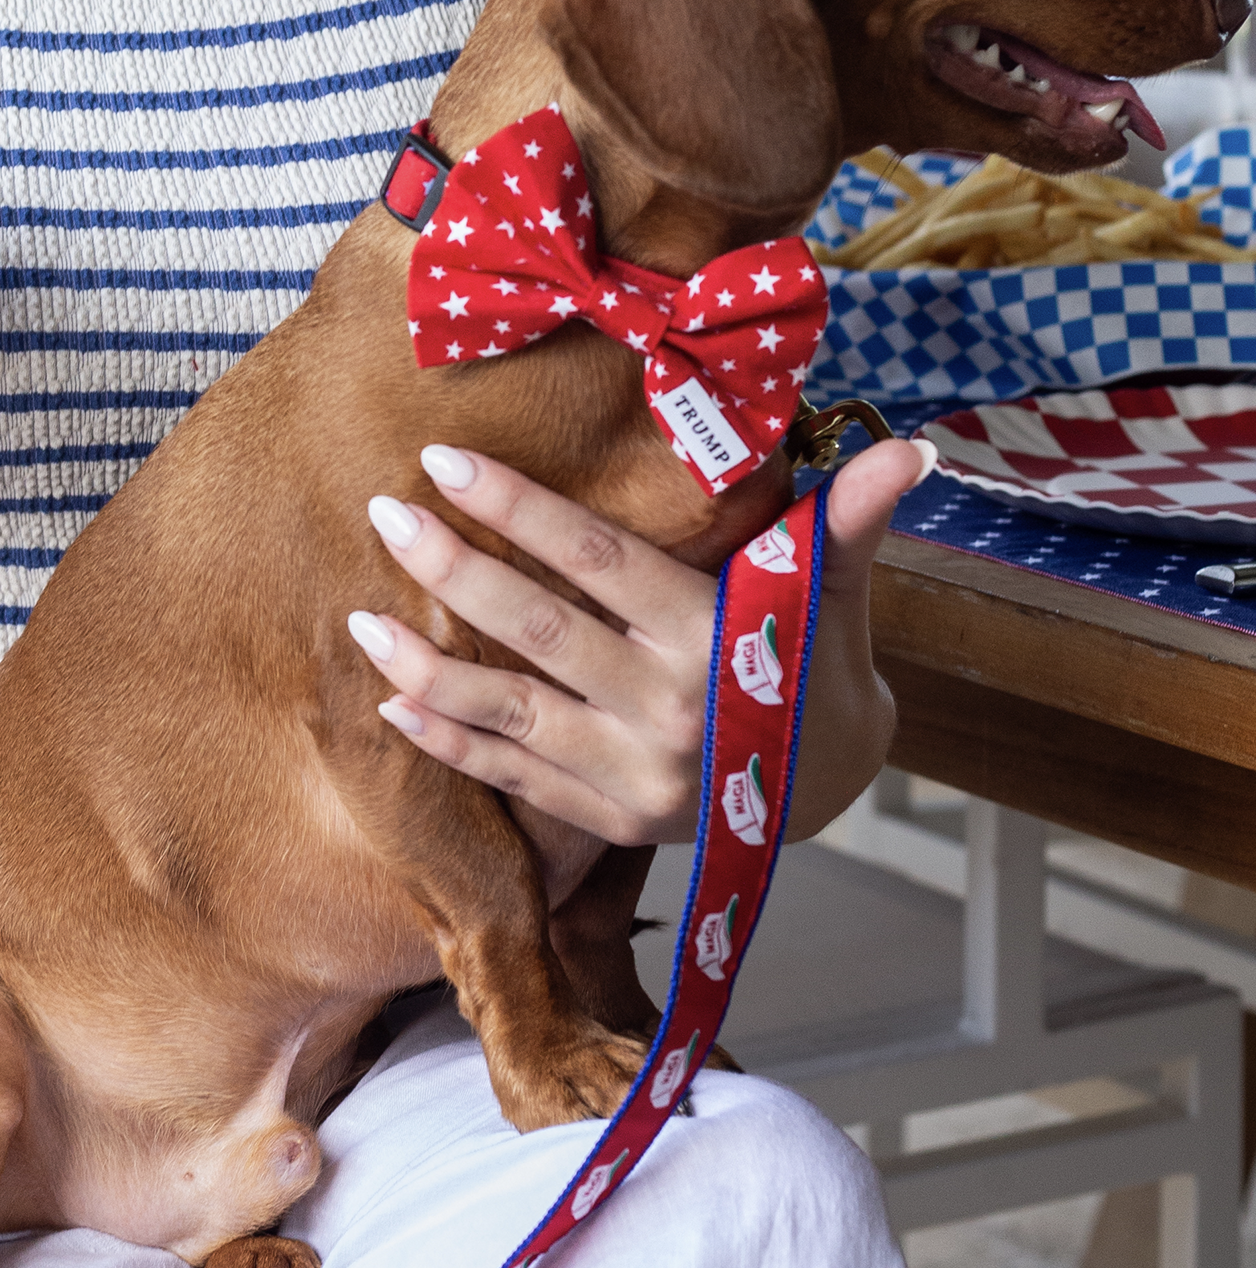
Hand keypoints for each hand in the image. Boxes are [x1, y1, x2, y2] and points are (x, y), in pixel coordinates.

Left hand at [345, 436, 934, 844]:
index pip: (598, 561)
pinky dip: (451, 744)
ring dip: (426, 665)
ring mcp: (631, 773)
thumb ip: (845, 523)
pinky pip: (514, 778)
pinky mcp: (608, 818)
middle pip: (537, 629)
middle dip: (452, 570)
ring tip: (357, 618)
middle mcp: (667, 709)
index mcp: (716, 639)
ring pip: (509, 712)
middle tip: (382, 515)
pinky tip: (392, 704)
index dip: (518, 508)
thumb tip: (909, 449)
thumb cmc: (818, 668)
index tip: (445, 461)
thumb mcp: (834, 594)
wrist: (833, 795)